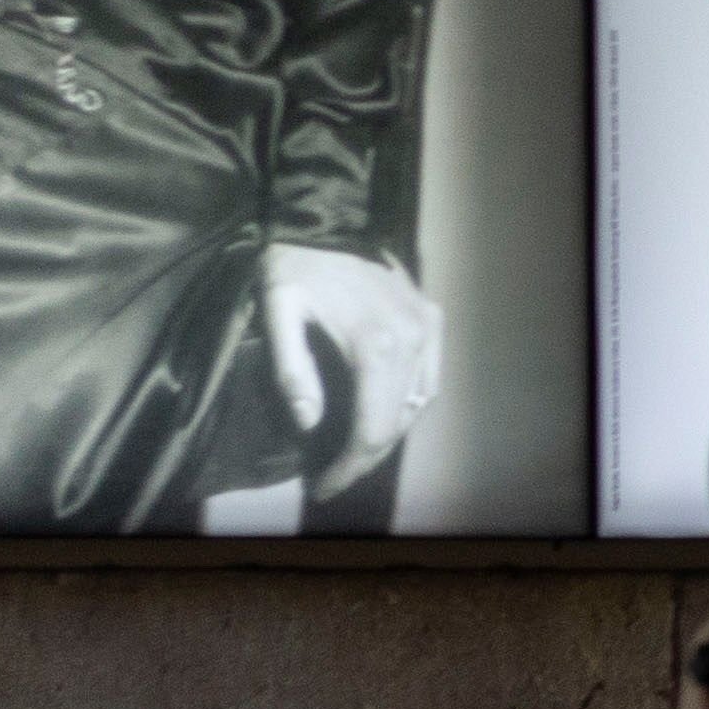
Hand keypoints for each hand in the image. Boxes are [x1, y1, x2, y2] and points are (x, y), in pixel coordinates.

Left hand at [261, 240, 441, 475]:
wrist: (324, 220)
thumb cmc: (293, 267)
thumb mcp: (277, 311)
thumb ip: (292, 369)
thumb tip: (311, 422)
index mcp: (375, 345)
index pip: (371, 429)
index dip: (348, 467)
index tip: (321, 488)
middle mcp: (412, 339)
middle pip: (395, 424)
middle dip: (364, 459)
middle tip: (333, 478)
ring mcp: (428, 328)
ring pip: (416, 404)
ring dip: (387, 434)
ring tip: (354, 452)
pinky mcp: (431, 318)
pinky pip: (429, 379)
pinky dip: (409, 405)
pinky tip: (385, 414)